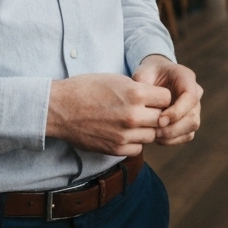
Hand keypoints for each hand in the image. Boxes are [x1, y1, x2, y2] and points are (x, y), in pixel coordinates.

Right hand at [45, 73, 171, 154]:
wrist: (61, 108)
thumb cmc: (87, 88)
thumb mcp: (117, 80)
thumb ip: (139, 90)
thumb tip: (156, 98)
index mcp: (135, 93)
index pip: (167, 98)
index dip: (160, 97)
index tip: (152, 97)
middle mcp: (133, 115)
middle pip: (162, 118)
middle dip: (155, 113)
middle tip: (144, 110)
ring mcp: (125, 134)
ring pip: (152, 135)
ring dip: (146, 129)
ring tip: (133, 122)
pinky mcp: (116, 148)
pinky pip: (138, 148)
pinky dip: (134, 142)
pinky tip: (124, 133)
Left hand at [133, 54, 202, 144]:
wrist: (154, 76)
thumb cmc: (148, 74)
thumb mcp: (143, 73)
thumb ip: (143, 85)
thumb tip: (144, 106)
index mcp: (186, 77)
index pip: (190, 97)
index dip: (177, 112)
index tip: (159, 120)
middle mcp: (195, 92)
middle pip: (193, 117)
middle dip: (173, 128)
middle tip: (154, 131)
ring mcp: (194, 108)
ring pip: (191, 128)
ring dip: (172, 135)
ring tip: (153, 134)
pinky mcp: (190, 120)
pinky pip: (187, 135)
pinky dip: (172, 139)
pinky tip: (156, 136)